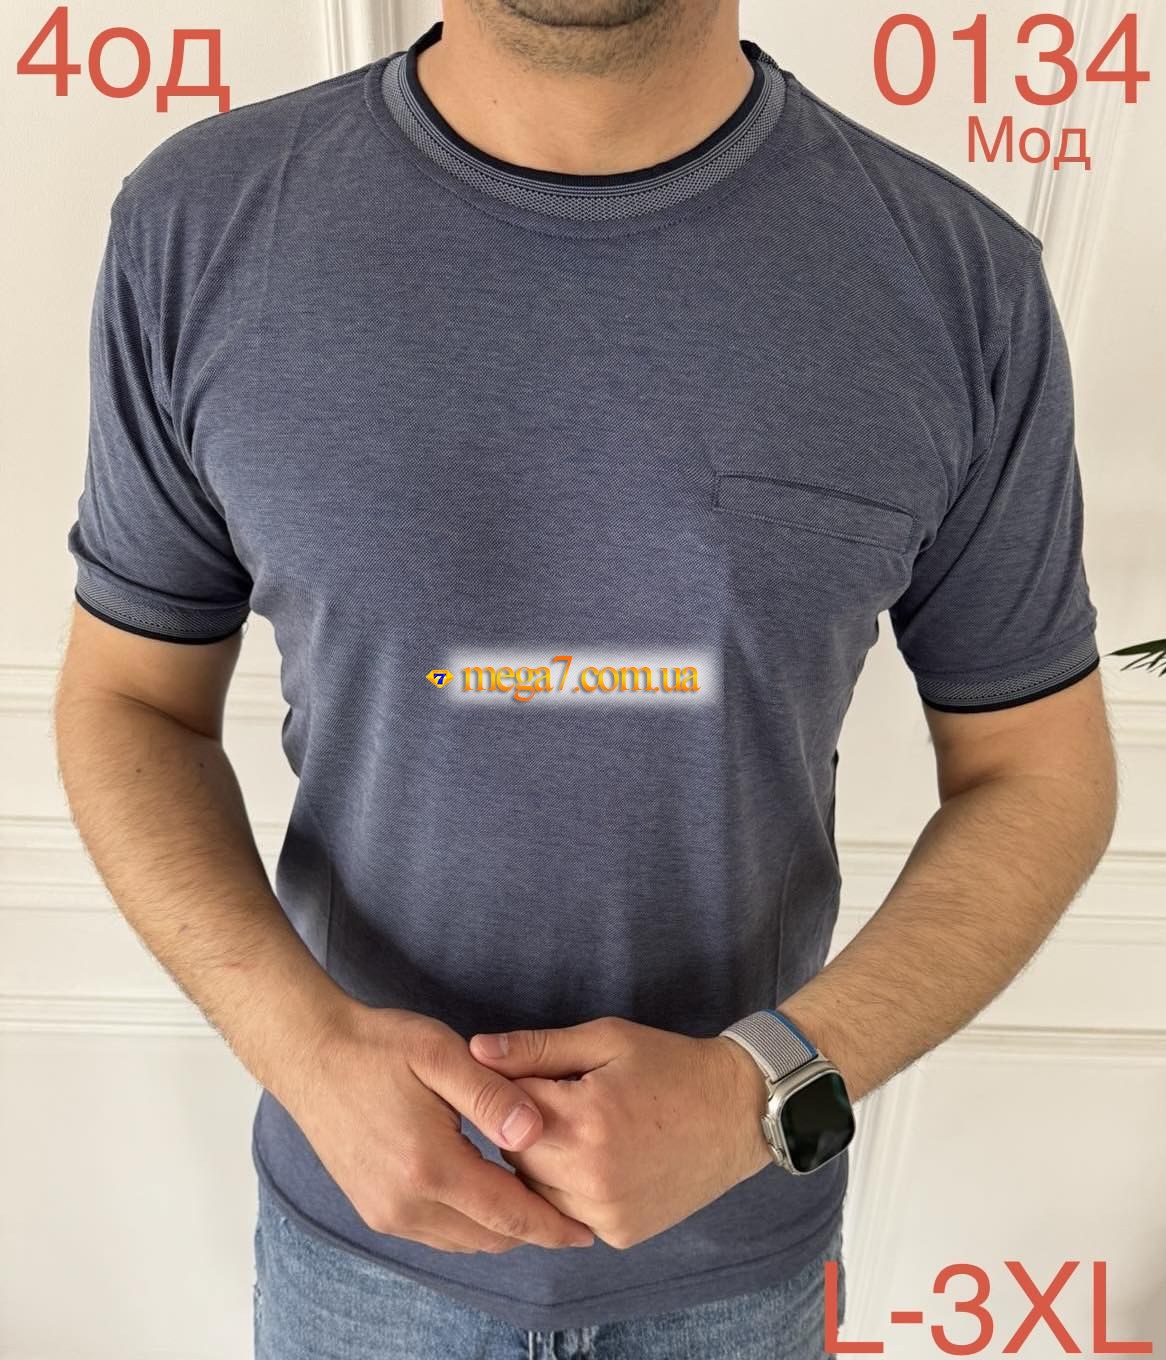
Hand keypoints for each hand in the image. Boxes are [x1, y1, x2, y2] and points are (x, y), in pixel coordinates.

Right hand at [280, 1003, 595, 1253]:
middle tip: (570, 1215)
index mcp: (428, 1168)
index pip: (507, 1215)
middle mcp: (404, 1204)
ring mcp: (385, 1212)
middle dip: (532, 1232)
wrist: (311, 1053)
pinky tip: (487, 1195)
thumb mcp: (441, 1054)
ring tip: (535, 1204)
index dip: (551, 1227)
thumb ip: (492, 1095)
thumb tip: (536, 1131)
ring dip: (500, 1229)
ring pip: (462, 1242)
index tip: (586, 1232)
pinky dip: (469, 1224)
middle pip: (488, 1238)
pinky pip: (435, 1233)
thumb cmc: (378, 1046)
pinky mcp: (373, 1208)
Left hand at [467, 1017, 773, 1249]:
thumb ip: (537, 1048)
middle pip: (513, 1152)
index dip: (511, 1085)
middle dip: (524, 1125)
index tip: (526, 1074)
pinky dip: (569, 1189)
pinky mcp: (619, 1234)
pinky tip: (598, 1160)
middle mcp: (590, 1175)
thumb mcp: (605, 1040)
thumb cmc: (670, 1065)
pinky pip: (566, 1213)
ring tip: (579, 1130)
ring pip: (534, 1189)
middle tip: (559, 1100)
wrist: (738, 1112)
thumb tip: (475, 1050)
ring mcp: (605, 1212)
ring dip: (543, 1161)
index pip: (505, 1105)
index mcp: (584, 1118)